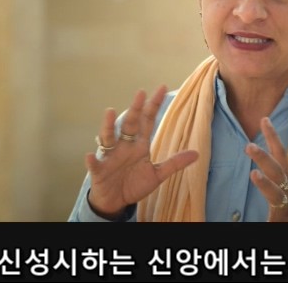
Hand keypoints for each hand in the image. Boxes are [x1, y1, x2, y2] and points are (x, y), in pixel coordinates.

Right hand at [85, 85, 198, 218]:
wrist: (115, 201)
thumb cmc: (133, 184)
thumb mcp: (157, 174)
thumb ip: (174, 163)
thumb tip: (197, 153)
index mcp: (139, 145)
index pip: (148, 121)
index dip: (154, 105)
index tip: (162, 88)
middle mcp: (124, 146)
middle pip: (130, 124)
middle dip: (135, 109)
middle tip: (141, 93)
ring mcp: (110, 156)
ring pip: (109, 137)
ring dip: (108, 125)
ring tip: (109, 112)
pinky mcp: (99, 170)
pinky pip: (94, 163)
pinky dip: (92, 160)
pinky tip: (90, 155)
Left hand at [246, 116, 287, 221]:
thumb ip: (281, 181)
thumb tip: (263, 170)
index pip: (280, 154)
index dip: (272, 137)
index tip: (264, 119)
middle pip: (276, 170)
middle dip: (262, 157)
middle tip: (248, 145)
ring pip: (274, 193)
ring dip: (264, 184)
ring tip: (254, 173)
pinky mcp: (285, 220)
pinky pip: (273, 221)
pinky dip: (268, 222)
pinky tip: (262, 220)